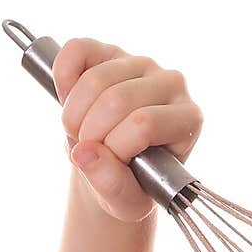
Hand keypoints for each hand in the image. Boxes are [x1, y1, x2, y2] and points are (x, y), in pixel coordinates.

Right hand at [53, 38, 203, 221]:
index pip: (143, 124)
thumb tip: (86, 153)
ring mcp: (141, 63)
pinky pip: (77, 51)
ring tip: (79, 132)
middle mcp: (172, 84)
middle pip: (116, 100)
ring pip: (94, 80)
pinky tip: (68, 99)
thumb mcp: (125, 200)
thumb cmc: (130, 184)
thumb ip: (111, 184)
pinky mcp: (110, 51)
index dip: (114, 148)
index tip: (110, 166)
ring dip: (73, 115)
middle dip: (88, 133)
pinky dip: (63, 77)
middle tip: (87, 150)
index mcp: (188, 118)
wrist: (113, 167)